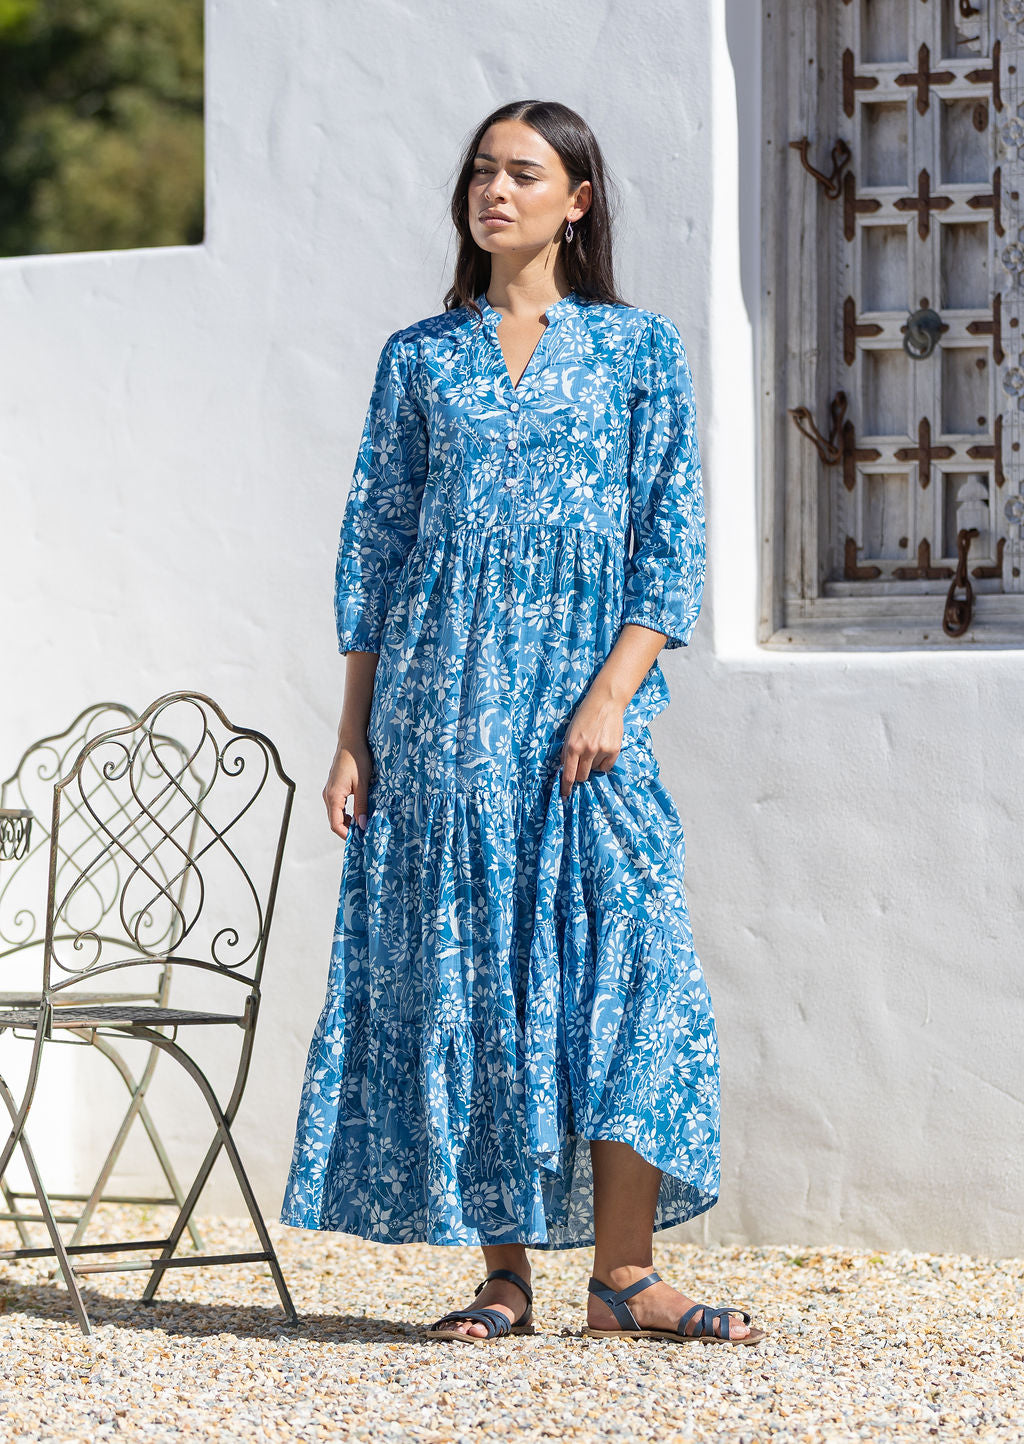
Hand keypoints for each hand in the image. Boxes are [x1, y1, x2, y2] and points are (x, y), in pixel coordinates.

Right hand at [324, 732, 371, 839]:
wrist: (350, 741)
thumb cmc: (357, 759)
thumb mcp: (363, 784)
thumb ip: (362, 806)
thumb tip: (362, 825)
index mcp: (333, 796)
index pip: (335, 824)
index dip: (346, 835)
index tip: (360, 840)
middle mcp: (328, 796)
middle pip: (334, 821)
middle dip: (348, 830)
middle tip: (364, 835)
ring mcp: (329, 792)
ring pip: (335, 814)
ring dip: (347, 822)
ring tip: (363, 825)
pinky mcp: (333, 788)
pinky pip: (337, 807)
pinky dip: (346, 814)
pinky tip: (359, 814)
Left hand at [559, 684, 624, 798]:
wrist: (605, 703)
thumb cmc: (584, 716)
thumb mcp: (569, 732)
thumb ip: (567, 752)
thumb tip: (566, 770)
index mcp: (572, 746)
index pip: (568, 775)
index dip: (566, 787)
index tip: (565, 795)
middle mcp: (587, 750)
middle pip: (582, 777)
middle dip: (580, 775)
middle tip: (581, 765)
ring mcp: (601, 750)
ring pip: (594, 770)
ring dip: (592, 765)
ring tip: (593, 748)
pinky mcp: (614, 750)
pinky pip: (606, 767)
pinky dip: (603, 763)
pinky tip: (602, 749)